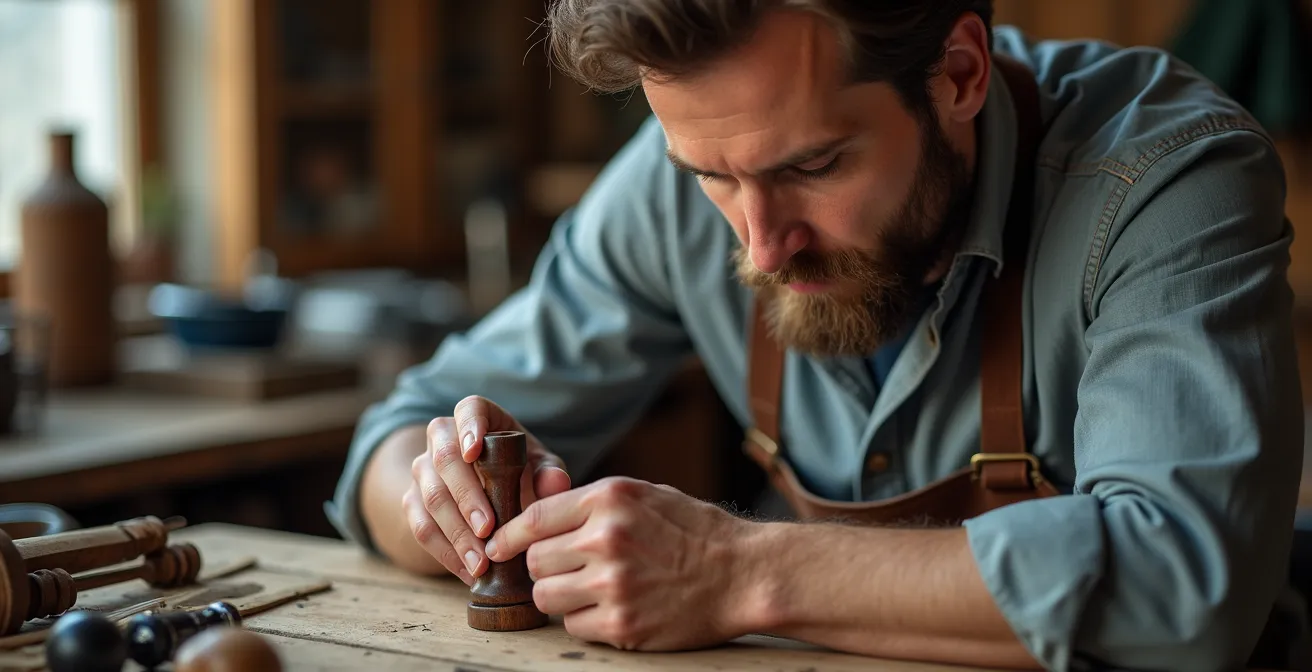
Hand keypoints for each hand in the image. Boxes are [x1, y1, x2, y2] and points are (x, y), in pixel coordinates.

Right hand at [402, 395, 570, 583]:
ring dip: (456, 533)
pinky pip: (420, 527)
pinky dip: (445, 552)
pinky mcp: (413, 500)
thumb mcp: (540, 468)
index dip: (468, 428)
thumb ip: (549, 474)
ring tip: (482, 562)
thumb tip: (555, 482)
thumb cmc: (522, 471)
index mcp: (478, 417)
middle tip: (488, 530)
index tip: (473, 452)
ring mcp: (423, 468)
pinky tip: (468, 571)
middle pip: (445, 459)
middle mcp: (443, 437)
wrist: (490, 492)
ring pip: (430, 497)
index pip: (469, 409)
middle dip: (467, 497)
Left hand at [485, 476, 759, 650]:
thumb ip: (593, 502)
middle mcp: (606, 539)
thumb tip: (537, 512)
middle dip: (543, 568)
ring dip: (559, 597)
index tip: (497, 547)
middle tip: (565, 571)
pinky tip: (611, 609)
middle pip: (535, 561)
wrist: (745, 574)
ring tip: (588, 591)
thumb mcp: (646, 495)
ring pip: (546, 597)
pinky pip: (574, 627)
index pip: (533, 518)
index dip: (507, 535)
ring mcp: (613, 584)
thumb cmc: (697, 531)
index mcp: (610, 499)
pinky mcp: (623, 625)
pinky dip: (585, 622)